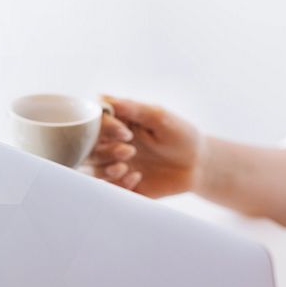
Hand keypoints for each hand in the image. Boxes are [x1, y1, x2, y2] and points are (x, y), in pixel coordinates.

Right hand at [86, 95, 202, 197]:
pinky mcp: (121, 186)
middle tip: (129, 151)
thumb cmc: (181, 135)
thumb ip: (132, 108)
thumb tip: (101, 96)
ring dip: (106, 169)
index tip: (126, 133)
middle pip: (88, 148)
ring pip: (92, 170)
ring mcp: (114, 165)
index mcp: (117, 123)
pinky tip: (137, 179)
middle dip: (105, 151)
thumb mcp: (160, 117)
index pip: (94, 123)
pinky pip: (107, 189)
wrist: (197, 165)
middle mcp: (111, 144)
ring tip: (127, 168)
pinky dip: (118, 185)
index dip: (104, 128)